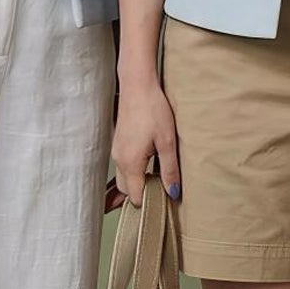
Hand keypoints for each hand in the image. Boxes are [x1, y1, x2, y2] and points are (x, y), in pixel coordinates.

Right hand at [111, 74, 180, 207]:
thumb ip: (169, 170)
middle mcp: (119, 160)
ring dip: (137, 183)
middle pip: (127, 190)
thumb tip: (173, 193)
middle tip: (162, 191)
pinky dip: (133, 171)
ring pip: (124, 178)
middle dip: (142, 195)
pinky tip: (148, 164)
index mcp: (130, 163)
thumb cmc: (153, 110)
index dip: (149, 202)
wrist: (137, 86)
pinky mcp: (118, 143)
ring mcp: (116, 151)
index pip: (135, 197)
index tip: (165, 200)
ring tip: (156, 179)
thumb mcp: (167, 142)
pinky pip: (123, 166)